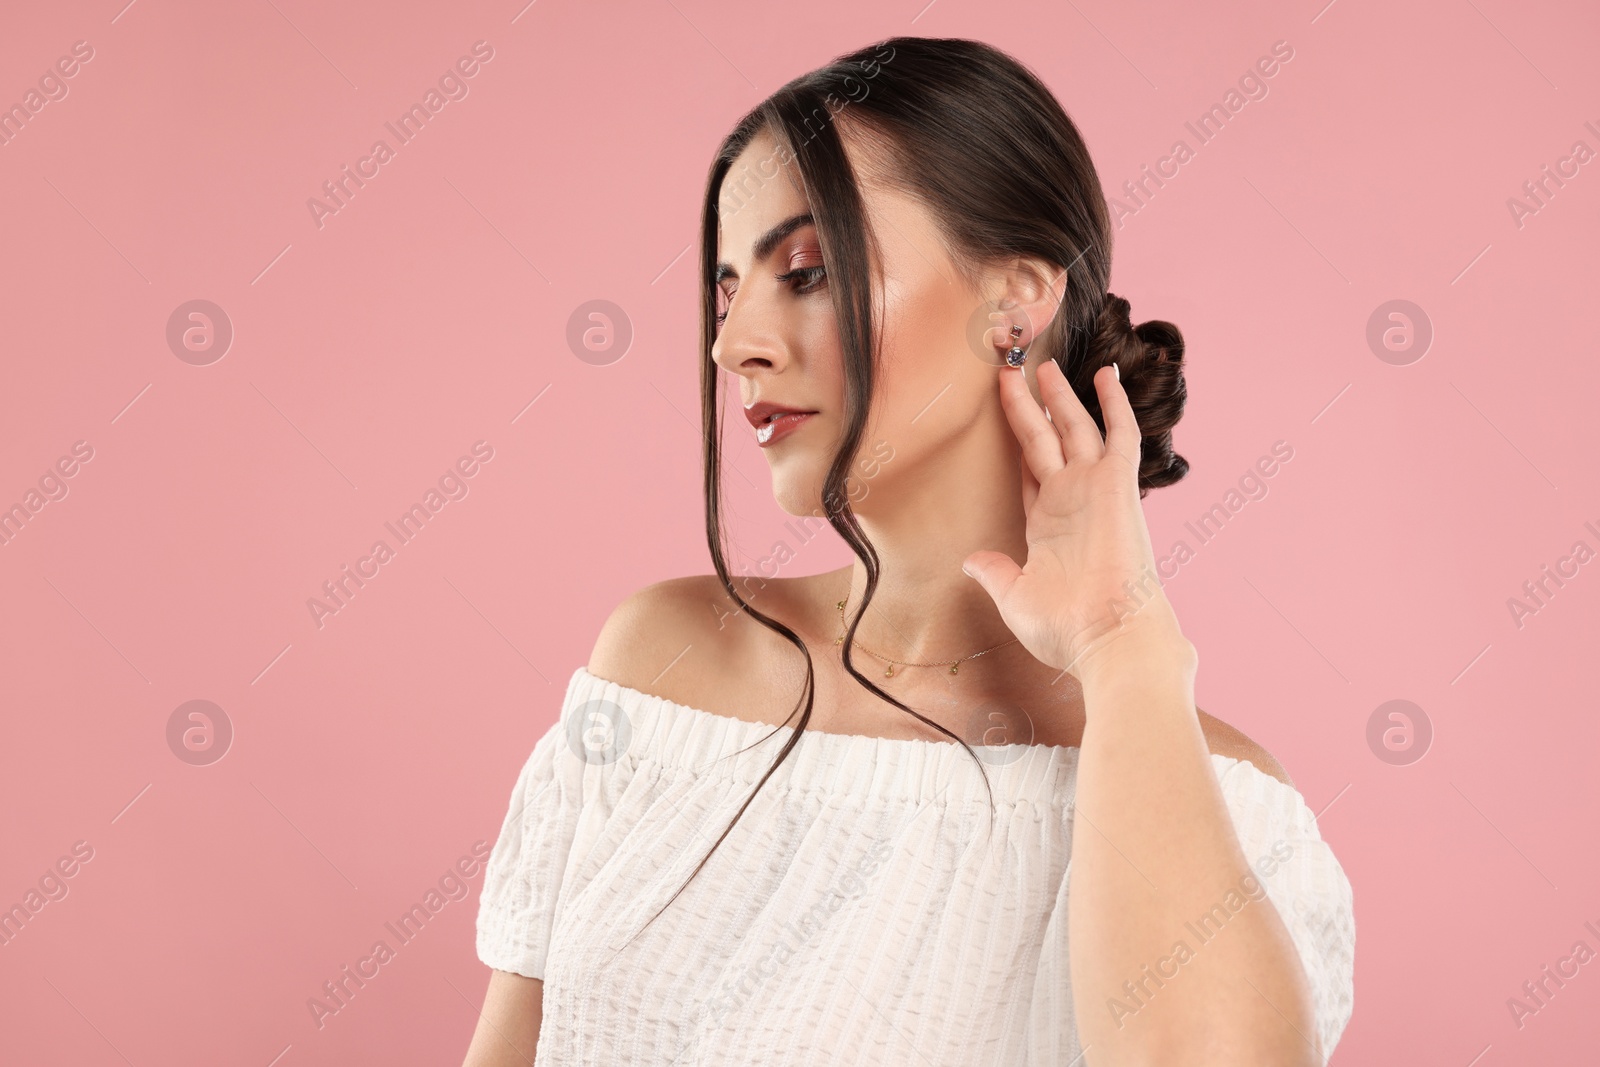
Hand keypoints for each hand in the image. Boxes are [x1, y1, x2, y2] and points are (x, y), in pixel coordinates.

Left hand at [962, 359, 1186, 680]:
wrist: (1110, 639)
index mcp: (1047, 526)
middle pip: (1046, 440)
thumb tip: (971, 561)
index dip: (1016, 440)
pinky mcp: (1118, 485)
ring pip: (1074, 428)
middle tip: (1013, 369)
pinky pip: (1118, 433)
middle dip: (1030, 405)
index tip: (1004, 413)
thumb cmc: (1067, 630)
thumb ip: (995, 573)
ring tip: (1042, 362)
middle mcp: (1072, 502)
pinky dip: (1114, 403)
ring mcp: (1095, 490)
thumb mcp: (1015, 598)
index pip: (1029, 470)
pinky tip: (1105, 373)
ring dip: (1058, 395)